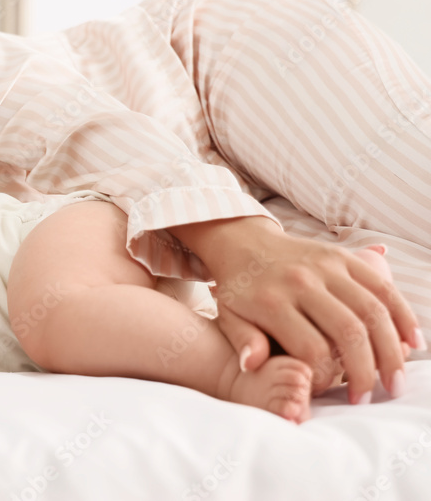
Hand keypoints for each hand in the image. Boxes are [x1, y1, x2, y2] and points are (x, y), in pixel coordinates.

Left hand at [206, 222, 420, 401]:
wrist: (244, 242)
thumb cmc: (239, 289)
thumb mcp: (229, 316)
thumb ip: (243, 341)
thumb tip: (253, 365)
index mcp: (271, 301)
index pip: (310, 348)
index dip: (324, 376)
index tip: (325, 390)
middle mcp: (302, 282)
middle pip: (348, 331)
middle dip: (365, 371)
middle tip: (368, 399)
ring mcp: (326, 267)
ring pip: (372, 311)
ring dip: (391, 351)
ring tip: (394, 382)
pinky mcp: (343, 258)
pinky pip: (382, 287)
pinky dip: (402, 315)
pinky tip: (412, 343)